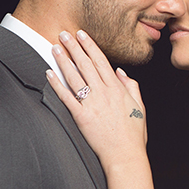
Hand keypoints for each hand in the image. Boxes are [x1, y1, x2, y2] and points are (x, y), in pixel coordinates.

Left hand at [46, 30, 146, 167]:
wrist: (125, 154)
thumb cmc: (133, 133)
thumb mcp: (139, 106)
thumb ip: (130, 86)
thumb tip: (120, 72)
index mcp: (117, 89)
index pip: (101, 61)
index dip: (90, 46)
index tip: (82, 34)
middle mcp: (103, 93)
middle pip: (85, 64)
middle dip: (73, 47)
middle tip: (63, 34)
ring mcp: (91, 104)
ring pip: (74, 77)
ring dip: (63, 60)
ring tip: (55, 47)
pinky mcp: (81, 117)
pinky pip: (66, 97)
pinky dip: (56, 84)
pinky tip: (49, 73)